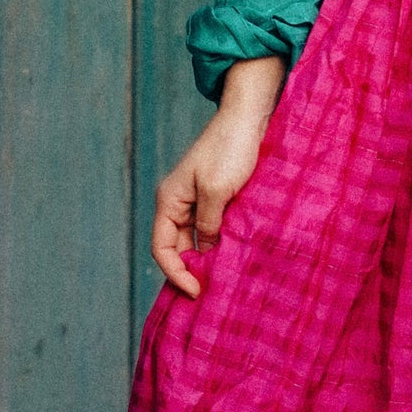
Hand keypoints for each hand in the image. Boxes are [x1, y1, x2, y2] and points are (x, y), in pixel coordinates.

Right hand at [151, 56, 284, 299]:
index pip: (162, 248)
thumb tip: (206, 255)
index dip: (176, 273)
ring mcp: (197, 200)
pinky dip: (220, 244)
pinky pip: (213, 228)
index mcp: (169, 200)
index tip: (196, 291)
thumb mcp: (217, 191)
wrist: (249, 118)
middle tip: (212, 293)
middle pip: (178, 248)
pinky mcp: (216, 197)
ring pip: (197, 240)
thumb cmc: (230, 149)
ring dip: (208, 259)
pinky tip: (234, 256)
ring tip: (224, 279)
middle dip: (192, 271)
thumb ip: (209, 226)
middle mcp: (179, 203)